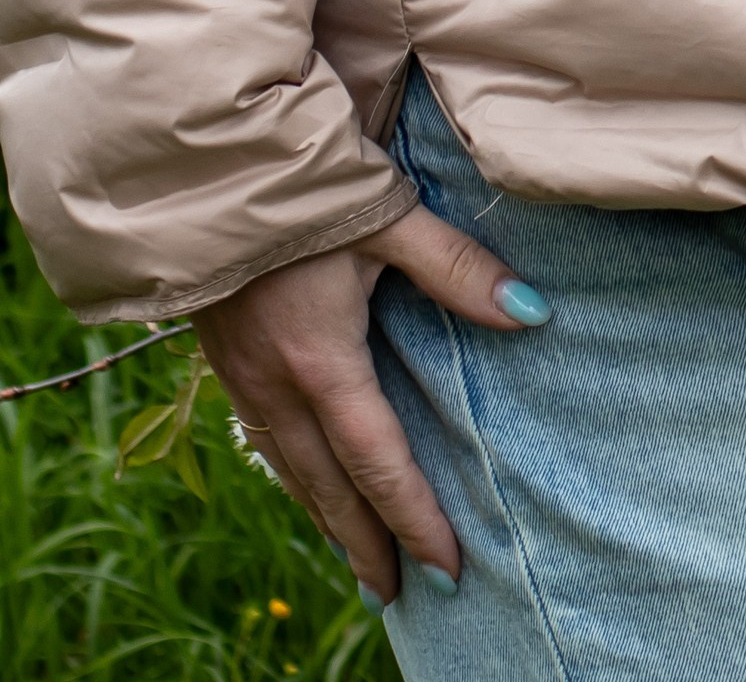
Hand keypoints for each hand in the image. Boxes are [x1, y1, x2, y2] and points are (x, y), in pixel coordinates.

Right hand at [196, 196, 549, 606]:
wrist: (200, 164)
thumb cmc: (303, 186)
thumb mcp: (387, 218)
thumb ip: (457, 268)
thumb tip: (532, 314)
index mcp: (322, 362)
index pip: (378, 463)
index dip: (414, 519)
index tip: (448, 568)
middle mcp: (276, 384)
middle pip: (327, 488)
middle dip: (365, 544)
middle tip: (399, 594)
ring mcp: (241, 374)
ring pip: (288, 469)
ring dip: (324, 517)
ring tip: (356, 556)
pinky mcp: (222, 355)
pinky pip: (260, 438)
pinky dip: (290, 473)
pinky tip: (301, 476)